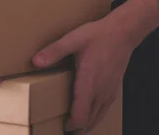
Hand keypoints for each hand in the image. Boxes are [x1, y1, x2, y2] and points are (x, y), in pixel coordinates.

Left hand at [32, 0, 158, 132]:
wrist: (123, 32)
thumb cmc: (98, 36)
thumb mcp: (73, 40)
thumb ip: (54, 51)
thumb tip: (36, 61)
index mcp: (89, 84)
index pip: (81, 118)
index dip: (70, 125)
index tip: (59, 123)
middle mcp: (100, 93)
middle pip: (89, 122)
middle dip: (75, 127)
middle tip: (61, 122)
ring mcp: (109, 92)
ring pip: (97, 118)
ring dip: (85, 122)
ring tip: (72, 118)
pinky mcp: (114, 89)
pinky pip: (104, 110)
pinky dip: (94, 115)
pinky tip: (87, 108)